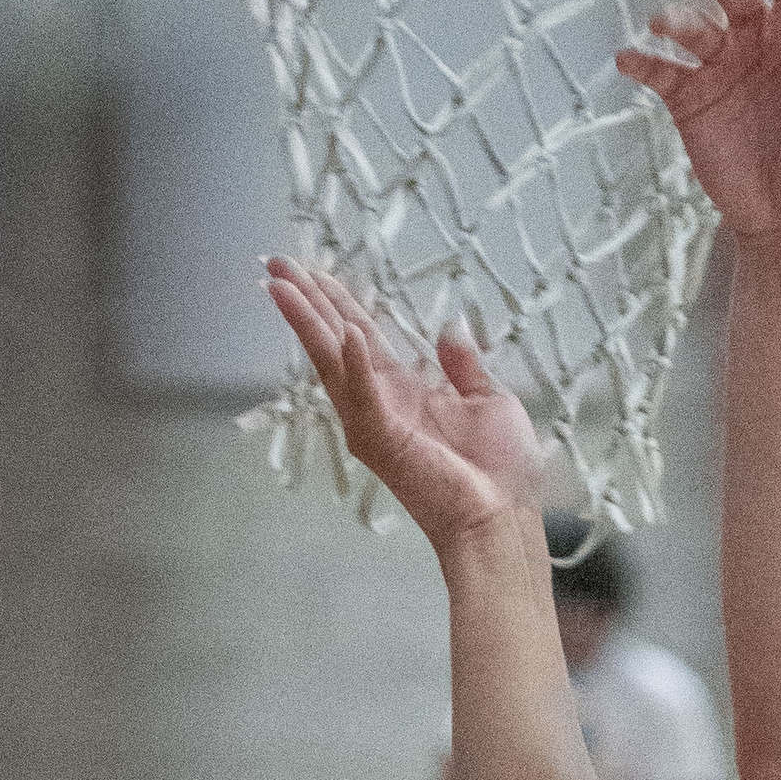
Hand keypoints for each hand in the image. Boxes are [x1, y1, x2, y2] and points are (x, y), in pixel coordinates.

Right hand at [263, 262, 544, 555]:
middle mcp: (379, 401)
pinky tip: (346, 332)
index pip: (360, 335)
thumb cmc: (501, 469)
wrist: (503, 518)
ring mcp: (375, 421)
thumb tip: (449, 327)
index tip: (314, 272)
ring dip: (308, 322)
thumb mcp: (489, 399)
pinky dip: (355, 364)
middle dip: (306, 300)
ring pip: (333, 361)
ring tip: (281, 284)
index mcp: (403, 390)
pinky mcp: (384, 440)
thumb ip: (464, 365)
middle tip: (276, 261)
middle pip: (334, 340)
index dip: (337, 303)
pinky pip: (365, 396)